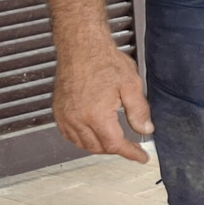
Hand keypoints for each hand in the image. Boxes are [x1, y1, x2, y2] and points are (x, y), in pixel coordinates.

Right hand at [53, 41, 150, 162]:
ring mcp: (65, 116)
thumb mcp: (131, 85)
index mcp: (96, 115)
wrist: (81, 47)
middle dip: (116, 149)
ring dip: (98, 146)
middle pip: (98, 147)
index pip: (114, 144)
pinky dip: (81, 140)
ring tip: (113, 141)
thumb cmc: (104, 61)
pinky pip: (68, 134)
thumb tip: (145, 129)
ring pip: (82, 144)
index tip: (141, 157)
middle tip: (131, 145)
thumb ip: (138, 111)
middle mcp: (77, 119)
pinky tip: (92, 134)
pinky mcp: (58, 111)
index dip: (130, 153)